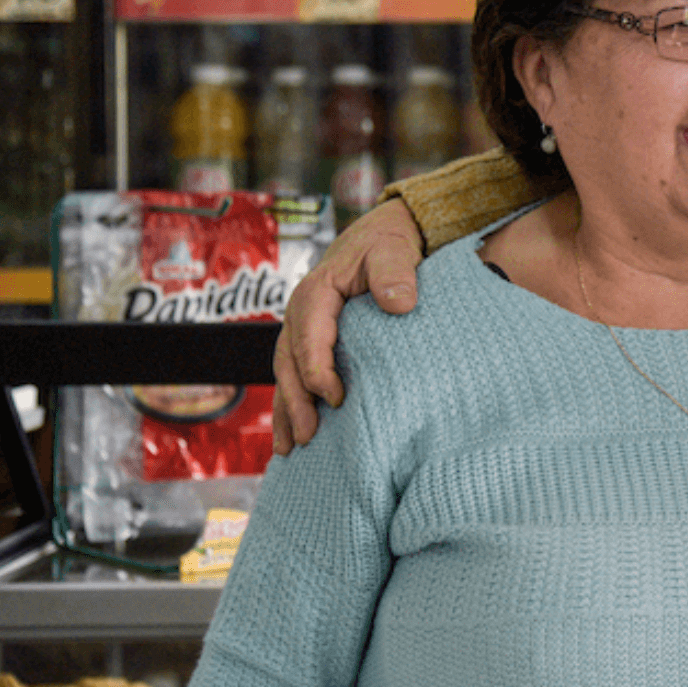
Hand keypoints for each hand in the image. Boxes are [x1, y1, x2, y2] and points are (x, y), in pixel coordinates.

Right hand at [272, 199, 423, 453]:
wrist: (382, 238)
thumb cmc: (388, 246)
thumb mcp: (393, 251)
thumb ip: (395, 274)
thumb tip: (400, 303)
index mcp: (316, 294)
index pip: (309, 338)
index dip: (318, 371)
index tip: (337, 398)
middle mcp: (301, 314)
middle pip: (290, 363)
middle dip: (296, 402)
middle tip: (309, 437)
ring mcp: (302, 330)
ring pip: (287, 375)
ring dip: (288, 411)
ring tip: (290, 449)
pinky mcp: (311, 342)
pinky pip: (296, 376)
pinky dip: (292, 404)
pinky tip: (292, 434)